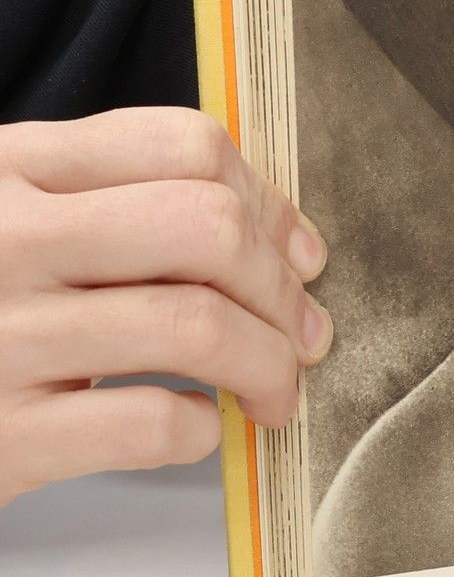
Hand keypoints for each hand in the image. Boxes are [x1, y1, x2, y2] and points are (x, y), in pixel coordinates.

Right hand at [0, 108, 329, 506]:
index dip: (267, 202)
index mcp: (10, 168)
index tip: (297, 255)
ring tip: (274, 392)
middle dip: (281, 287)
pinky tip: (197, 431)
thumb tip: (282, 237)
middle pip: (206, 228)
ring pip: (195, 324)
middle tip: (302, 334)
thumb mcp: (13, 220)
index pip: (185, 145)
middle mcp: (3, 239)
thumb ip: (118, 201)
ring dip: (269, 364)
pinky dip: (202, 431)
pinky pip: (150, 423)